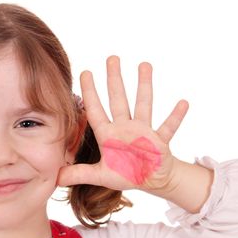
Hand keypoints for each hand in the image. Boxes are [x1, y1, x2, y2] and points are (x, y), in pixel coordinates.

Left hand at [57, 56, 188, 192]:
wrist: (152, 180)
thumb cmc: (126, 174)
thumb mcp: (101, 176)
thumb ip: (79, 174)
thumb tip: (55, 178)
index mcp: (108, 135)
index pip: (95, 110)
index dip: (90, 92)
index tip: (85, 72)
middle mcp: (124, 128)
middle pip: (118, 99)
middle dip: (115, 79)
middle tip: (112, 58)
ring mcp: (143, 132)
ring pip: (143, 104)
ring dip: (144, 86)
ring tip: (144, 65)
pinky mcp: (160, 141)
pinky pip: (169, 126)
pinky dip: (176, 117)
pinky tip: (183, 102)